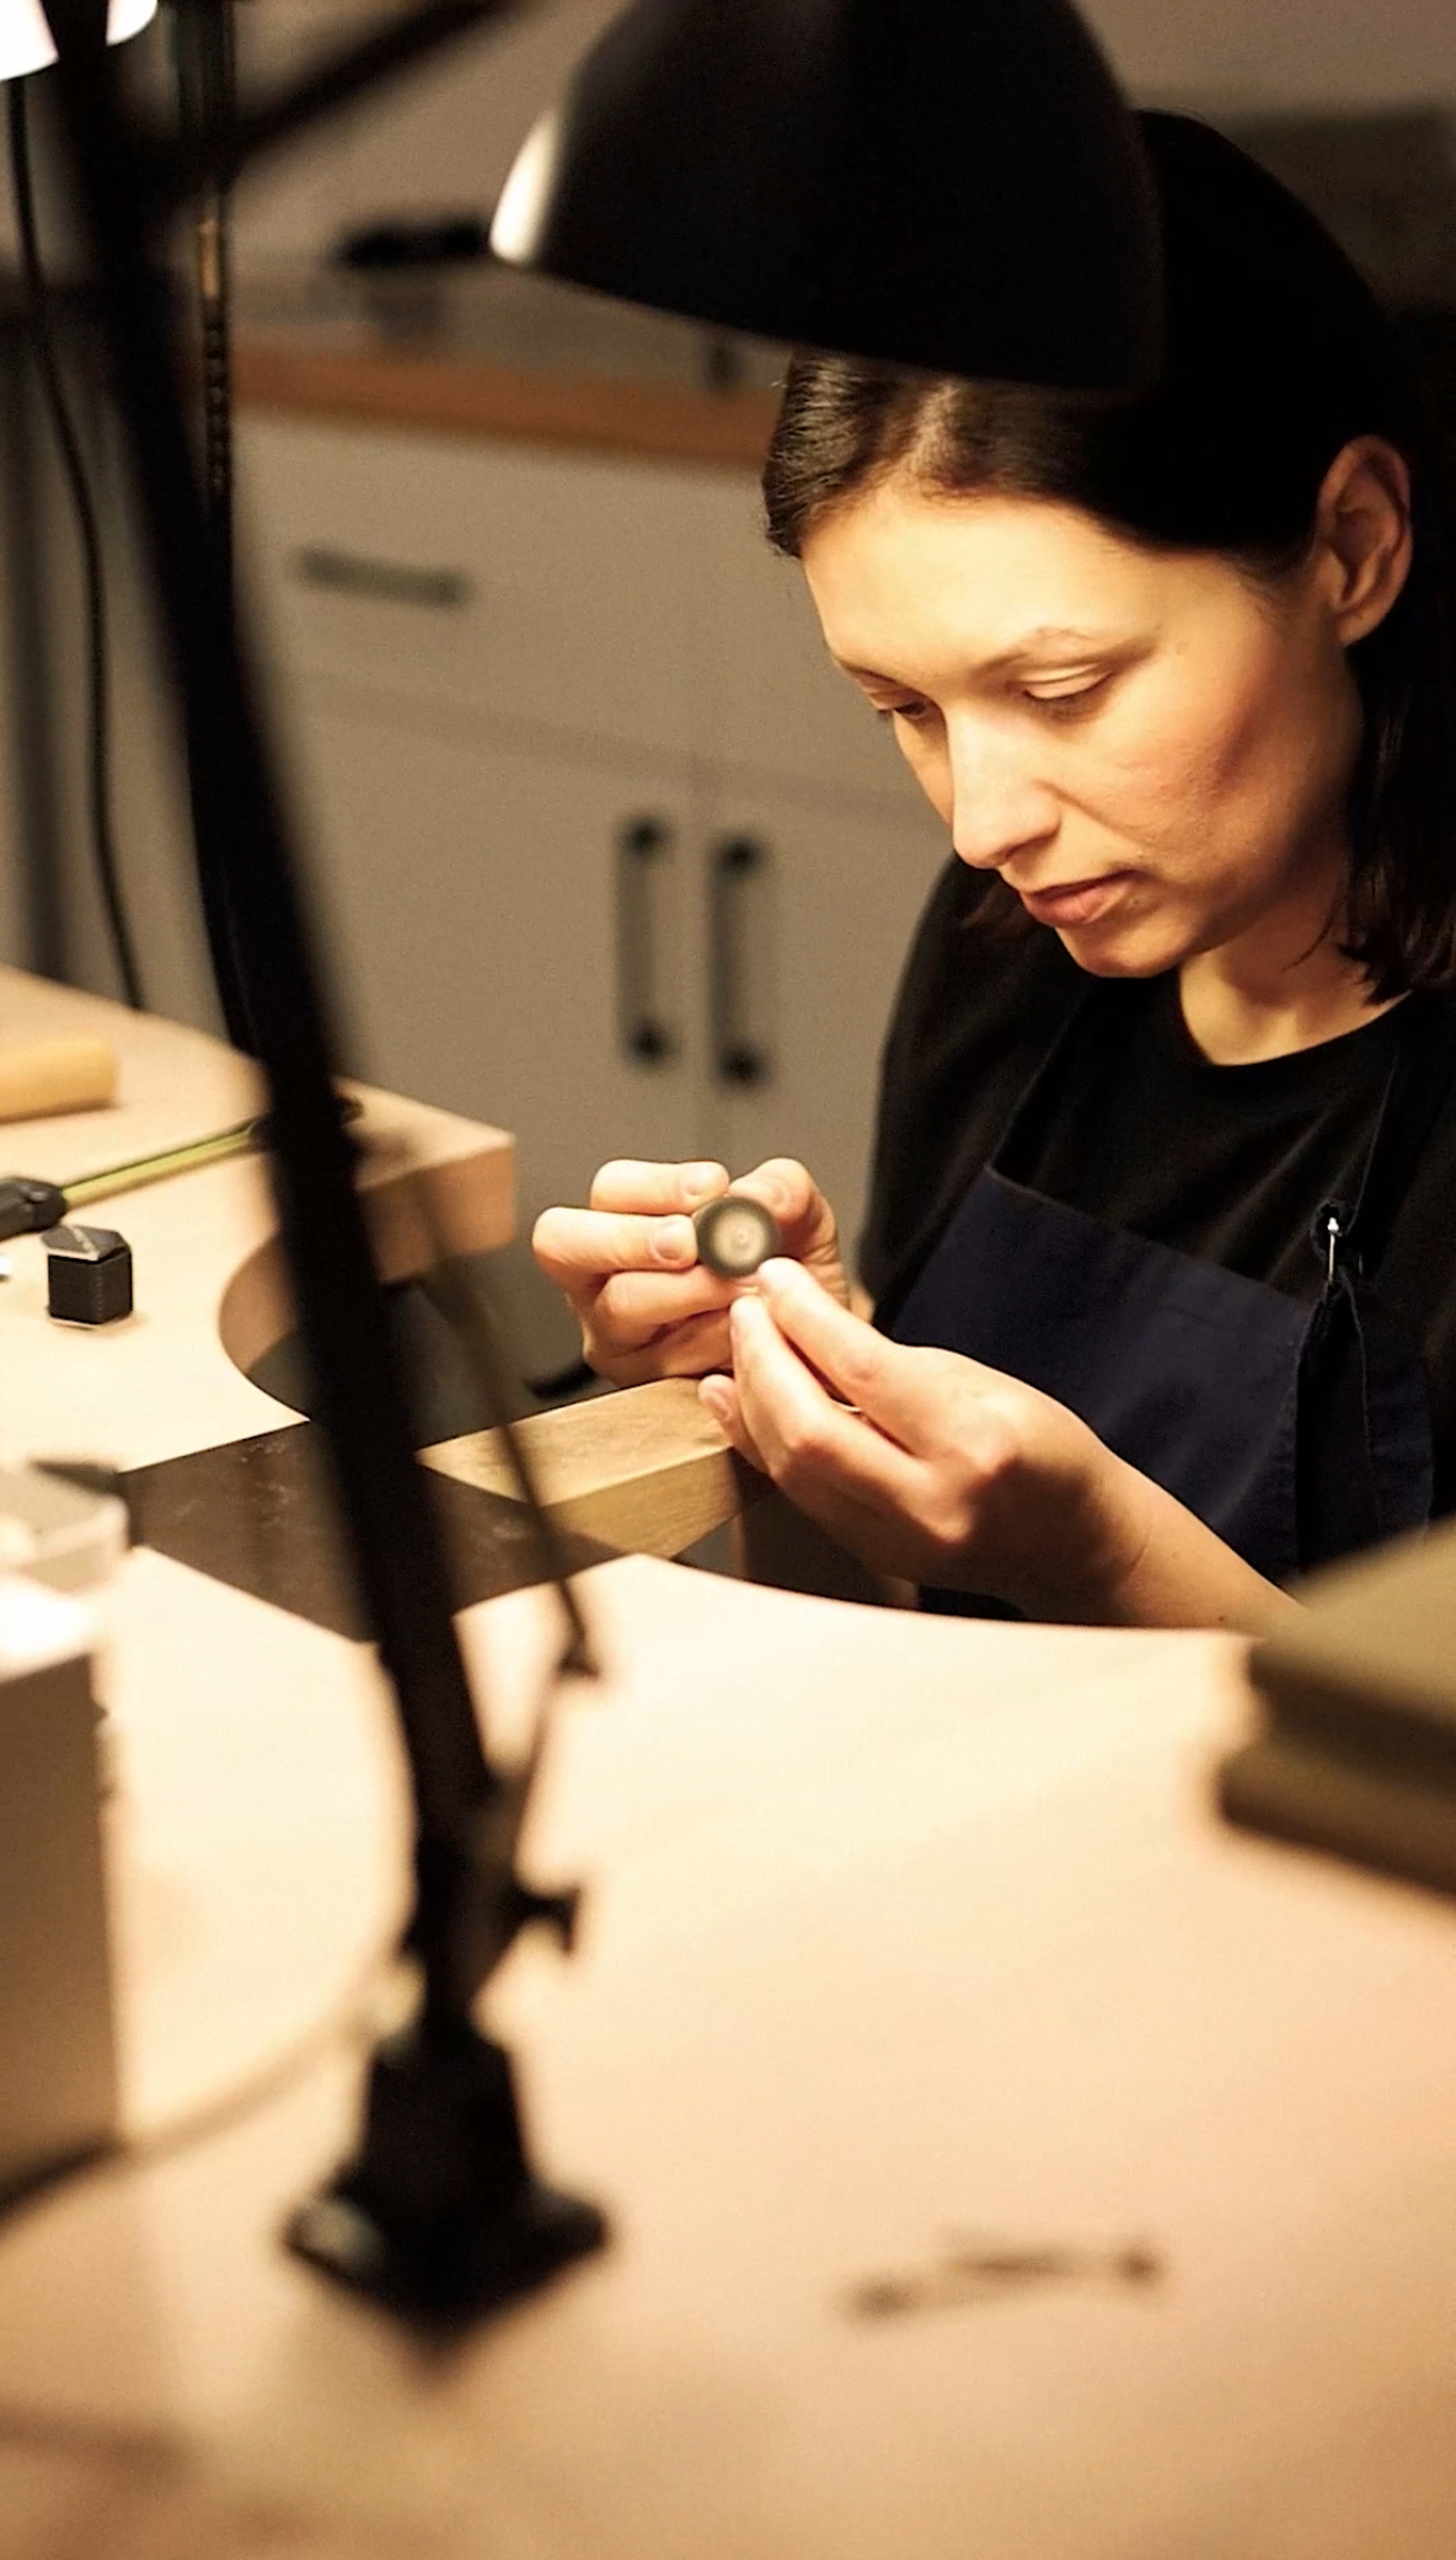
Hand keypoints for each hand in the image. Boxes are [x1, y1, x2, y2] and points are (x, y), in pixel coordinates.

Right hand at [532, 1158, 847, 1387]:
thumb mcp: (799, 1219)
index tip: (712, 1189)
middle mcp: (605, 1275)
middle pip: (562, 1242)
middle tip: (691, 1243)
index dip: (656, 1186)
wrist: (814, 1347)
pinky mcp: (639, 1380)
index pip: (612, 1189)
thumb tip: (750, 1197)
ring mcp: (615, 1332)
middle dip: (631, 1237)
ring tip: (744, 1285)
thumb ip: (781, 1190)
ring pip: (619, 1303)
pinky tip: (742, 1329)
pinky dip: (709, 1338)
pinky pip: (659, 1357)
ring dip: (688, 1290)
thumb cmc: (791, 1278)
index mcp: (630, 1219)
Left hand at [699, 1257, 1144, 1617]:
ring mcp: (899, 1541)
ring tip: (741, 1347)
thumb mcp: (980, 1383)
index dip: (807, 1316)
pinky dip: (762, 1443)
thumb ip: (890, 1365)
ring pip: (792, 1470)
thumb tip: (802, 1328)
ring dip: (753, 1401)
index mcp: (973, 1445)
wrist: (1073, 1542)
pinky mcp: (873, 1556)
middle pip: (809, 1431)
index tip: (776, 1278)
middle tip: (747, 1310)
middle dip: (763, 1360)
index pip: (864, 1371)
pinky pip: (800, 1494)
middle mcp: (931, 1502)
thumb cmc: (1040, 1447)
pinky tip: (742, 1401)